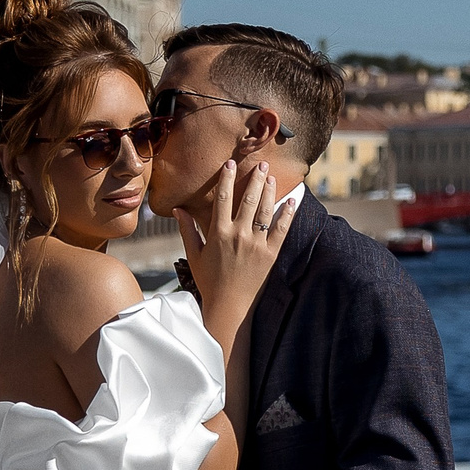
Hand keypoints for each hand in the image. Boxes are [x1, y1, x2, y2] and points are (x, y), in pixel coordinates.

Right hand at [180, 162, 291, 350]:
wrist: (229, 306)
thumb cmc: (209, 281)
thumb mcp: (194, 255)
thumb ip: (187, 230)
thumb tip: (177, 209)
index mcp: (218, 233)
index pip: (224, 199)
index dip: (228, 179)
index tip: (231, 164)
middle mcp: (238, 235)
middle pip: (249, 200)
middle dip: (255, 179)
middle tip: (262, 164)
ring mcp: (256, 244)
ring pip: (266, 211)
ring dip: (270, 191)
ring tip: (272, 177)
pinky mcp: (271, 254)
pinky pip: (282, 229)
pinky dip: (288, 214)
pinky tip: (293, 200)